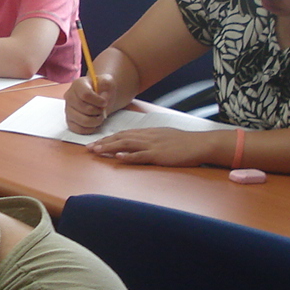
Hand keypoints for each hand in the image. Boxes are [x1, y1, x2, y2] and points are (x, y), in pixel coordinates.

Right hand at [64, 72, 117, 133]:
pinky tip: (94, 124)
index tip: (105, 102)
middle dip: (98, 112)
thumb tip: (103, 98)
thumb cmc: (102, 88)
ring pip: (82, 121)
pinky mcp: (69, 121)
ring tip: (99, 117)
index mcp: (78, 84)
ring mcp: (68, 109)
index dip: (98, 101)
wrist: (100, 95)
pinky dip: (89, 129)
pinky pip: (78, 129)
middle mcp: (69, 96)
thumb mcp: (107, 82)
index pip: (85, 95)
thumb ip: (106, 87)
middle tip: (102, 110)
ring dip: (95, 121)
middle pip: (84, 109)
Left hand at [86, 125, 223, 167]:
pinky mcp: (159, 155)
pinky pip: (141, 155)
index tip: (96, 142)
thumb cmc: (185, 142)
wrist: (201, 144)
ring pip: (127, 144)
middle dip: (104, 142)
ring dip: (110, 147)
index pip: (124, 134)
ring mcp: (153, 145)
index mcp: (149, 132)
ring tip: (97, 151)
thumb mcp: (165, 137)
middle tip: (89, 148)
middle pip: (121, 137)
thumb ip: (151, 139)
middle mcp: (148, 136)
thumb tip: (140, 144)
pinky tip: (118, 156)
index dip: (109, 138)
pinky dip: (129, 156)